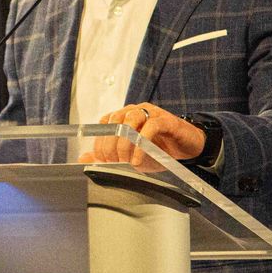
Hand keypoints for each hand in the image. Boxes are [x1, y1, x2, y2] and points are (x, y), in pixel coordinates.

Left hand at [78, 103, 205, 169]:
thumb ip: (108, 156)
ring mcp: (151, 112)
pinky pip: (150, 127)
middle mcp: (135, 110)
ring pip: (130, 120)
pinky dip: (142, 144)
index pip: (104, 124)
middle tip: (114, 162)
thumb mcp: (131, 156)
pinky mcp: (166, 119)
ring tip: (126, 161)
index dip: (101, 142)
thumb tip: (83, 159)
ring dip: (125, 143)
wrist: (188, 148)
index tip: (103, 160)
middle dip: (111, 145)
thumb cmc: (159, 150)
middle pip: (114, 121)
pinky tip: (139, 159)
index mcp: (124, 116)